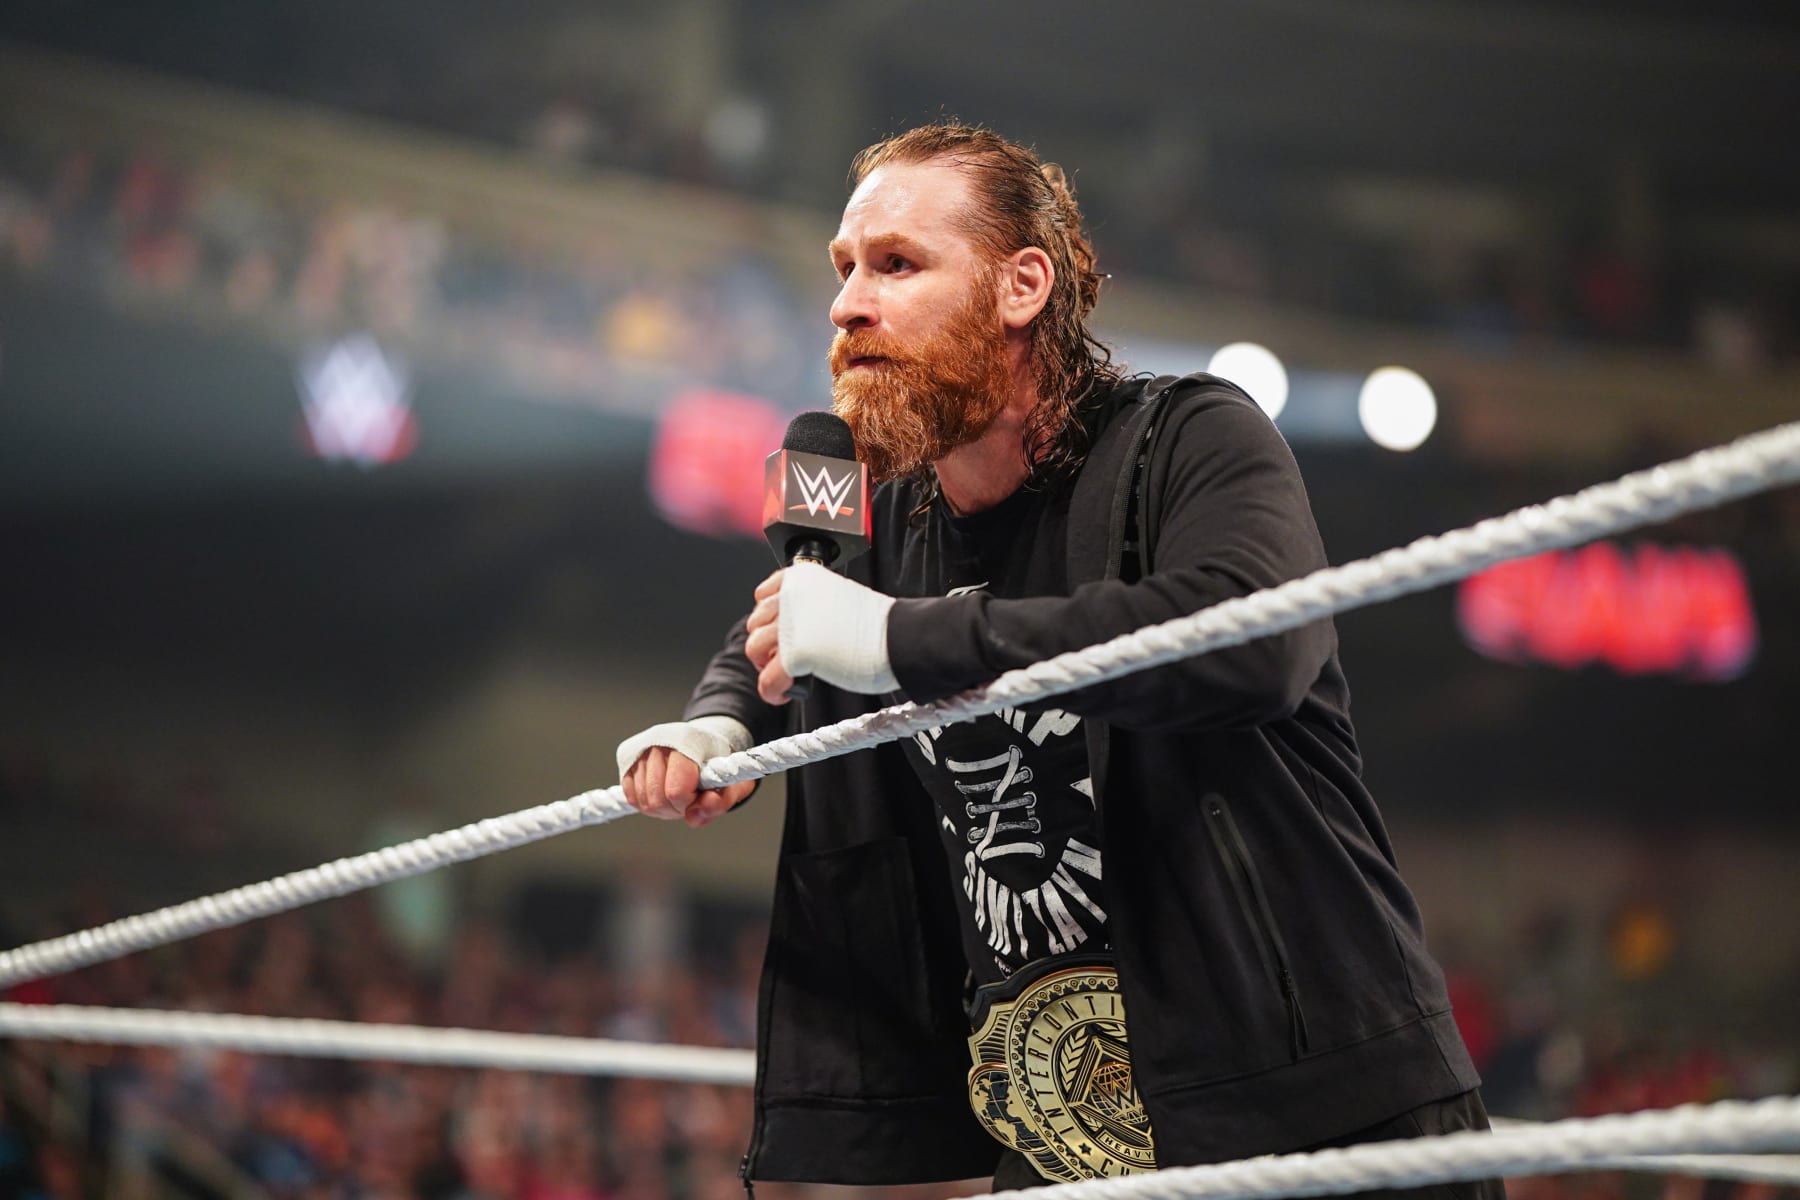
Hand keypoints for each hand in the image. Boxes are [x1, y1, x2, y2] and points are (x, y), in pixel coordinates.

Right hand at [615, 716, 755, 827]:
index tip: (699, 795)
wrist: (704, 743)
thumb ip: (720, 802)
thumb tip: (693, 816)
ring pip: (642, 801)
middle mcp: (659, 741)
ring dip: (661, 808)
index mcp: (687, 742)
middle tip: (689, 799)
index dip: (689, 802)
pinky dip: (647, 802)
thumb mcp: (734, 783)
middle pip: (656, 800)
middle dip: (675, 808)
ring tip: (678, 795)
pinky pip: (631, 796)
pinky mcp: (627, 757)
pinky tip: (662, 792)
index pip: (676, 791)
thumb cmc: (718, 764)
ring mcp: (640, 748)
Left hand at [743, 564, 898, 704]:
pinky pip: (768, 679)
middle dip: (765, 643)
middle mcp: (791, 596)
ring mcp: (791, 625)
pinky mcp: (796, 654)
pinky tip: (784, 694)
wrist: (900, 636)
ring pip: (755, 649)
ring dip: (766, 666)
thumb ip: (814, 606)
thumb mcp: (840, 597)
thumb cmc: (881, 623)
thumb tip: (801, 629)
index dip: (770, 618)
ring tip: (784, 676)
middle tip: (780, 657)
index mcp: (803, 577)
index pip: (764, 595)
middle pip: (756, 623)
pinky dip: (772, 691)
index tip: (778, 630)